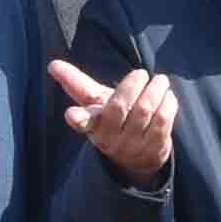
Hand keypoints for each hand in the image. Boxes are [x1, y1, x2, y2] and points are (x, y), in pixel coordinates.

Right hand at [47, 58, 179, 180]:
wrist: (138, 157)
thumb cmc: (113, 120)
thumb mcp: (95, 104)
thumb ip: (76, 84)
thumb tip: (52, 64)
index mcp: (93, 125)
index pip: (83, 122)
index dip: (77, 118)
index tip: (70, 114)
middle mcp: (110, 138)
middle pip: (120, 106)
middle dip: (132, 85)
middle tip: (141, 74)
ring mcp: (132, 145)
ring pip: (144, 110)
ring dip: (155, 90)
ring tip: (159, 80)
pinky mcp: (154, 148)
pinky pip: (163, 121)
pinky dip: (168, 104)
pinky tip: (167, 96)